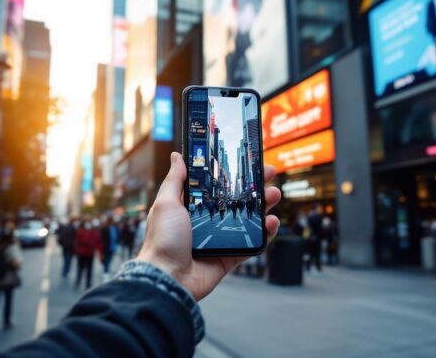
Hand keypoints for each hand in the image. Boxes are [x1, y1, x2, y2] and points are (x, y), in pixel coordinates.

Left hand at [137, 152, 280, 299]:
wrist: (168, 278)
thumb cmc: (162, 241)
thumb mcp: (166, 204)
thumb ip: (175, 180)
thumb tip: (177, 156)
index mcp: (191, 207)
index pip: (215, 185)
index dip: (231, 173)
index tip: (245, 162)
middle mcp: (206, 222)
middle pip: (235, 200)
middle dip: (253, 186)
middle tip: (268, 174)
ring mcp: (219, 239)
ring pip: (247, 219)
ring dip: (263, 206)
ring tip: (273, 195)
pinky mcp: (228, 257)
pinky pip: (251, 244)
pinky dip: (264, 234)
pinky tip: (272, 222)